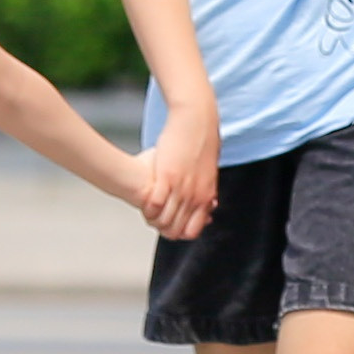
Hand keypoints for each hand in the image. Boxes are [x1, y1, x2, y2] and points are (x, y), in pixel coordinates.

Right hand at [138, 94, 221, 235]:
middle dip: (163, 229)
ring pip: (164, 220)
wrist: (197, 120)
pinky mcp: (166, 177)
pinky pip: (154, 205)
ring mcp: (181, 188)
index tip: (170, 227)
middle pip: (175, 229)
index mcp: (206, 196)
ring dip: (153, 220)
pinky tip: (143, 203)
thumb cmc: (201, 143)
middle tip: (155, 221)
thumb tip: (210, 205)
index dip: (179, 233)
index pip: (192, 231)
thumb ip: (207, 191)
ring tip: (147, 213)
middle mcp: (195, 196)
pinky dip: (147, 209)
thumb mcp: (209, 173)